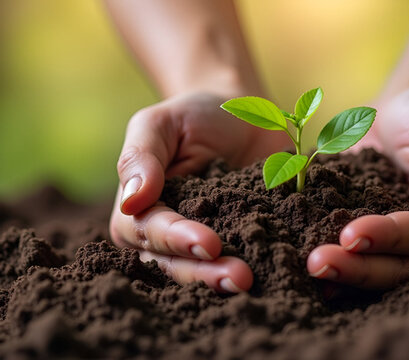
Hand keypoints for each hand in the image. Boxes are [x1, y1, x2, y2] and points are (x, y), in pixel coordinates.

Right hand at [109, 91, 286, 292]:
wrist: (244, 114)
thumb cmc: (192, 116)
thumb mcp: (159, 123)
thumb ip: (140, 157)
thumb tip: (131, 201)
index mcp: (140, 213)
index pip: (151, 233)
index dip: (178, 240)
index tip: (209, 243)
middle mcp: (167, 239)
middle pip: (178, 265)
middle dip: (206, 273)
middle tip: (239, 277)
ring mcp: (206, 246)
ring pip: (207, 272)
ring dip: (226, 279)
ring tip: (250, 281)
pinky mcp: (242, 245)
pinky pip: (246, 262)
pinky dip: (260, 270)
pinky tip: (277, 272)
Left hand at [307, 83, 408, 288]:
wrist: (398, 112)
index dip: (390, 237)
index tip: (351, 234)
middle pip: (403, 268)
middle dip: (361, 268)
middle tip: (319, 262)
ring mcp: (407, 253)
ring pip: (380, 274)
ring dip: (345, 275)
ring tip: (312, 267)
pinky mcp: (378, 248)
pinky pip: (360, 264)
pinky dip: (338, 273)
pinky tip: (309, 274)